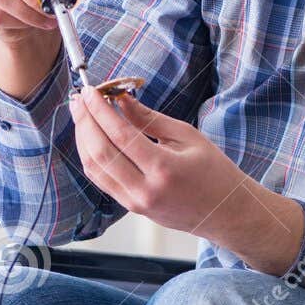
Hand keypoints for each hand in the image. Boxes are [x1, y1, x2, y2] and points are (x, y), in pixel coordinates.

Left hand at [67, 87, 304, 273]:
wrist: (224, 212)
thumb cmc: (214, 172)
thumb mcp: (187, 136)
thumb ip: (150, 119)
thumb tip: (121, 100)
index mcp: (164, 169)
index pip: (120, 135)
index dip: (100, 110)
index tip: (91, 91)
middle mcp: (145, 189)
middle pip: (100, 152)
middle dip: (85, 122)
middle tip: (79, 99)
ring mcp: (135, 202)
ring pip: (95, 168)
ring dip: (83, 138)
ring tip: (81, 114)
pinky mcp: (131, 207)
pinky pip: (102, 180)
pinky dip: (91, 156)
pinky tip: (91, 137)